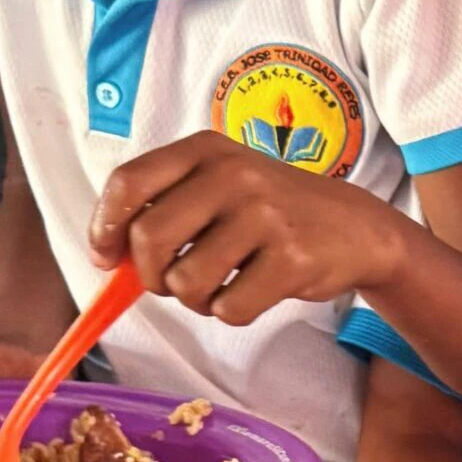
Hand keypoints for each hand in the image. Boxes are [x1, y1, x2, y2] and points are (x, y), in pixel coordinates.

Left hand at [88, 132, 406, 325]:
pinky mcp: (291, 258)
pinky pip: (229, 308)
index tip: (106, 256)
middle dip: (150, 275)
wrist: (356, 228)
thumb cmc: (273, 210)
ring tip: (219, 284)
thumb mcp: (220, 184)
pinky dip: (232, 311)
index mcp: (206, 150)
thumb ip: (167, 205)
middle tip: (171, 280)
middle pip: (149, 239)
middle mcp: (233, 174)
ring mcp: (265, 215)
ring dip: (193, 298)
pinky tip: (253, 290)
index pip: (128, 184)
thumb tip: (110, 257)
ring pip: (185, 281)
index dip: (105, 227)